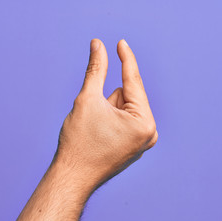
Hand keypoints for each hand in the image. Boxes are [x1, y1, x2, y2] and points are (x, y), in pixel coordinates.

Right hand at [56, 39, 157, 183]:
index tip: (121, 42)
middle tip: (94, 117)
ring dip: (107, 109)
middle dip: (108, 99)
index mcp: (144, 123)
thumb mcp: (87, 99)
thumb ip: (96, 69)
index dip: (125, 59)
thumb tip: (98, 45)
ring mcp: (142, 142)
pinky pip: (123, 120)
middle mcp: (149, 133)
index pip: (133, 82)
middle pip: (127, 96)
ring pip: (124, 108)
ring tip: (95, 129)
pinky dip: (110, 119)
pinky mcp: (134, 146)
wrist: (72, 178)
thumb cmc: (79, 142)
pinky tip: (99, 135)